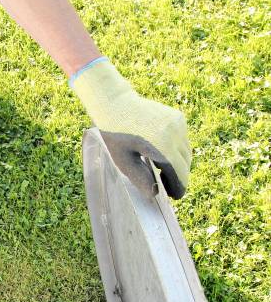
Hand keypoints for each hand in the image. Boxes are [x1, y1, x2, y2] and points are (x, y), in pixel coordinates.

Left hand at [71, 59, 190, 197]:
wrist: (117, 104)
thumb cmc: (116, 134)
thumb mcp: (123, 161)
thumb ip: (140, 178)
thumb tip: (155, 194)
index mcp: (162, 146)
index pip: (179, 174)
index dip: (177, 188)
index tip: (173, 197)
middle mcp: (175, 134)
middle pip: (184, 165)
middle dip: (177, 178)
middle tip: (163, 185)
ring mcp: (179, 124)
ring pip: (186, 153)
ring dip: (177, 164)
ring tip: (160, 171)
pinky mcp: (179, 118)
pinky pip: (182, 141)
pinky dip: (176, 150)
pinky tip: (160, 153)